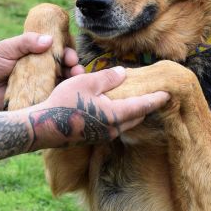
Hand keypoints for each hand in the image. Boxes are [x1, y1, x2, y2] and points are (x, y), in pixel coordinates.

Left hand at [0, 33, 83, 110]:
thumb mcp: (7, 48)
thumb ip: (26, 42)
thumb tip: (49, 40)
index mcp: (36, 54)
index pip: (57, 51)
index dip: (67, 52)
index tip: (69, 55)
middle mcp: (41, 70)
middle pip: (64, 67)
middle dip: (74, 67)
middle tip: (76, 69)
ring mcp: (40, 86)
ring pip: (62, 83)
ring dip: (72, 81)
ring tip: (76, 81)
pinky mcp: (36, 100)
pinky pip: (52, 99)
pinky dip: (61, 96)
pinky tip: (67, 95)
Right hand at [27, 66, 169, 149]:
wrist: (42, 127)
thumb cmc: (63, 102)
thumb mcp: (87, 83)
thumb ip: (108, 77)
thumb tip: (123, 73)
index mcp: (115, 115)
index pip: (143, 106)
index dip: (156, 99)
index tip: (169, 94)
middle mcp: (113, 128)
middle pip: (137, 116)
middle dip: (147, 106)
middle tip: (155, 96)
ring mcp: (103, 135)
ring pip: (126, 122)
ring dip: (133, 112)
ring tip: (137, 100)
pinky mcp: (93, 137)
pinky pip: (114, 126)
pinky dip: (120, 116)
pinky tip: (115, 108)